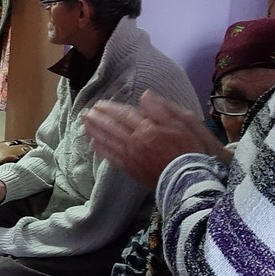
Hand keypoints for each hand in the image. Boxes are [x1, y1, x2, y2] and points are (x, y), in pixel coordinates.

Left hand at [83, 90, 230, 189]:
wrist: (190, 179)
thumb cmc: (189, 150)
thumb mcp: (182, 125)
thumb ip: (161, 110)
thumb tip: (145, 95)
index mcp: (147, 129)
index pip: (124, 115)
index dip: (110, 109)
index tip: (99, 104)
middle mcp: (135, 142)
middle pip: (112, 127)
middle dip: (97, 119)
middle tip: (85, 112)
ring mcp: (131, 157)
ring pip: (108, 141)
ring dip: (95, 132)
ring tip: (84, 124)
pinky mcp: (130, 170)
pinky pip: (111, 157)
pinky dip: (101, 150)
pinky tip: (94, 144)